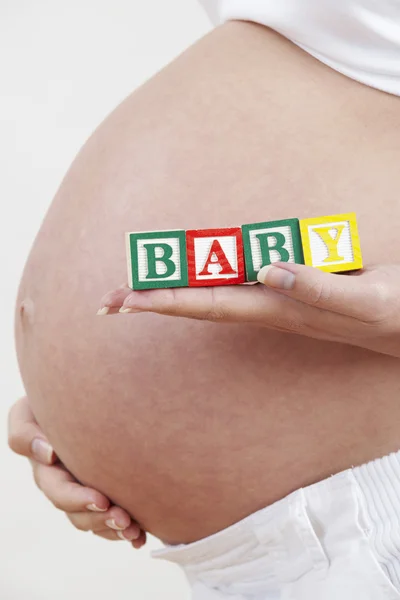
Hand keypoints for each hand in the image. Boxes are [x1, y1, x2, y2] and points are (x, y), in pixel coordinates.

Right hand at [8, 397, 145, 547]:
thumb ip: (25, 433)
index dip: (79, 500)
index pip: (60, 492)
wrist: (75, 402)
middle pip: (79, 514)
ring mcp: (85, 491)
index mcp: (47, 471)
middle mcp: (65, 486)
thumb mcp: (26, 414)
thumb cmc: (49, 404)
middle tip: (124, 519)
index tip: (102, 499)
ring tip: (134, 530)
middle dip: (102, 519)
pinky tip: (140, 536)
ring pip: (96, 522)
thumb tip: (48, 455)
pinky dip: (126, 532)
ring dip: (115, 530)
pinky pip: (111, 521)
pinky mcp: (105, 493)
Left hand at [98, 263, 399, 358]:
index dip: (166, 300)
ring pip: (217, 294)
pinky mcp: (291, 294)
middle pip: (201, 302)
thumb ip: (319, 287)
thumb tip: (267, 270)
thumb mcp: (365, 300)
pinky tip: (195, 279)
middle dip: (155, 300)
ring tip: (140, 288)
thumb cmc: (395, 313)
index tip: (124, 302)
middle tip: (109, 300)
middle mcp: (271, 307)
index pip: (211, 304)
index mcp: (281, 309)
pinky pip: (240, 283)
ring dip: (176, 291)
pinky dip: (208, 281)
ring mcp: (279, 303)